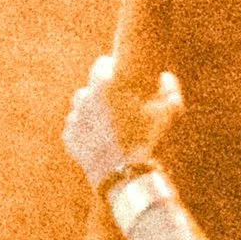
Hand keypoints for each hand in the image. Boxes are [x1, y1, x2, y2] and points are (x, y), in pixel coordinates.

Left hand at [63, 54, 183, 192]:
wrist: (125, 175)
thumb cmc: (147, 140)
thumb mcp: (165, 112)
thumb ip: (169, 89)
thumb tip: (165, 77)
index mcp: (104, 86)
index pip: (100, 64)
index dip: (110, 70)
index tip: (118, 79)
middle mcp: (85, 98)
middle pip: (89, 87)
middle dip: (100, 93)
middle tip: (115, 106)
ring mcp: (75, 118)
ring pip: (80, 106)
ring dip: (90, 111)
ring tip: (105, 124)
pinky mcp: (70, 137)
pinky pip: (74, 127)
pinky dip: (83, 131)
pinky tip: (98, 139)